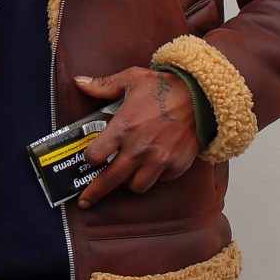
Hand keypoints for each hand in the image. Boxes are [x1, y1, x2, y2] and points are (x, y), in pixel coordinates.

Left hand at [73, 67, 198, 208]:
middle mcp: (139, 148)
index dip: (89, 158)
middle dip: (95, 192)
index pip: (95, 155)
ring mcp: (158, 160)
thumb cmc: (164, 87)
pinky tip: (153, 162)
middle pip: (110, 180)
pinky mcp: (175, 166)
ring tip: (129, 171)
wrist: (200, 96)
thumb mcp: (131, 79)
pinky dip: (153, 175)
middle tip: (85, 201)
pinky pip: (159, 180)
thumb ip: (103, 85)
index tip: (90, 159)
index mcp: (123, 127)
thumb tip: (79, 82)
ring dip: (129, 181)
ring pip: (135, 186)